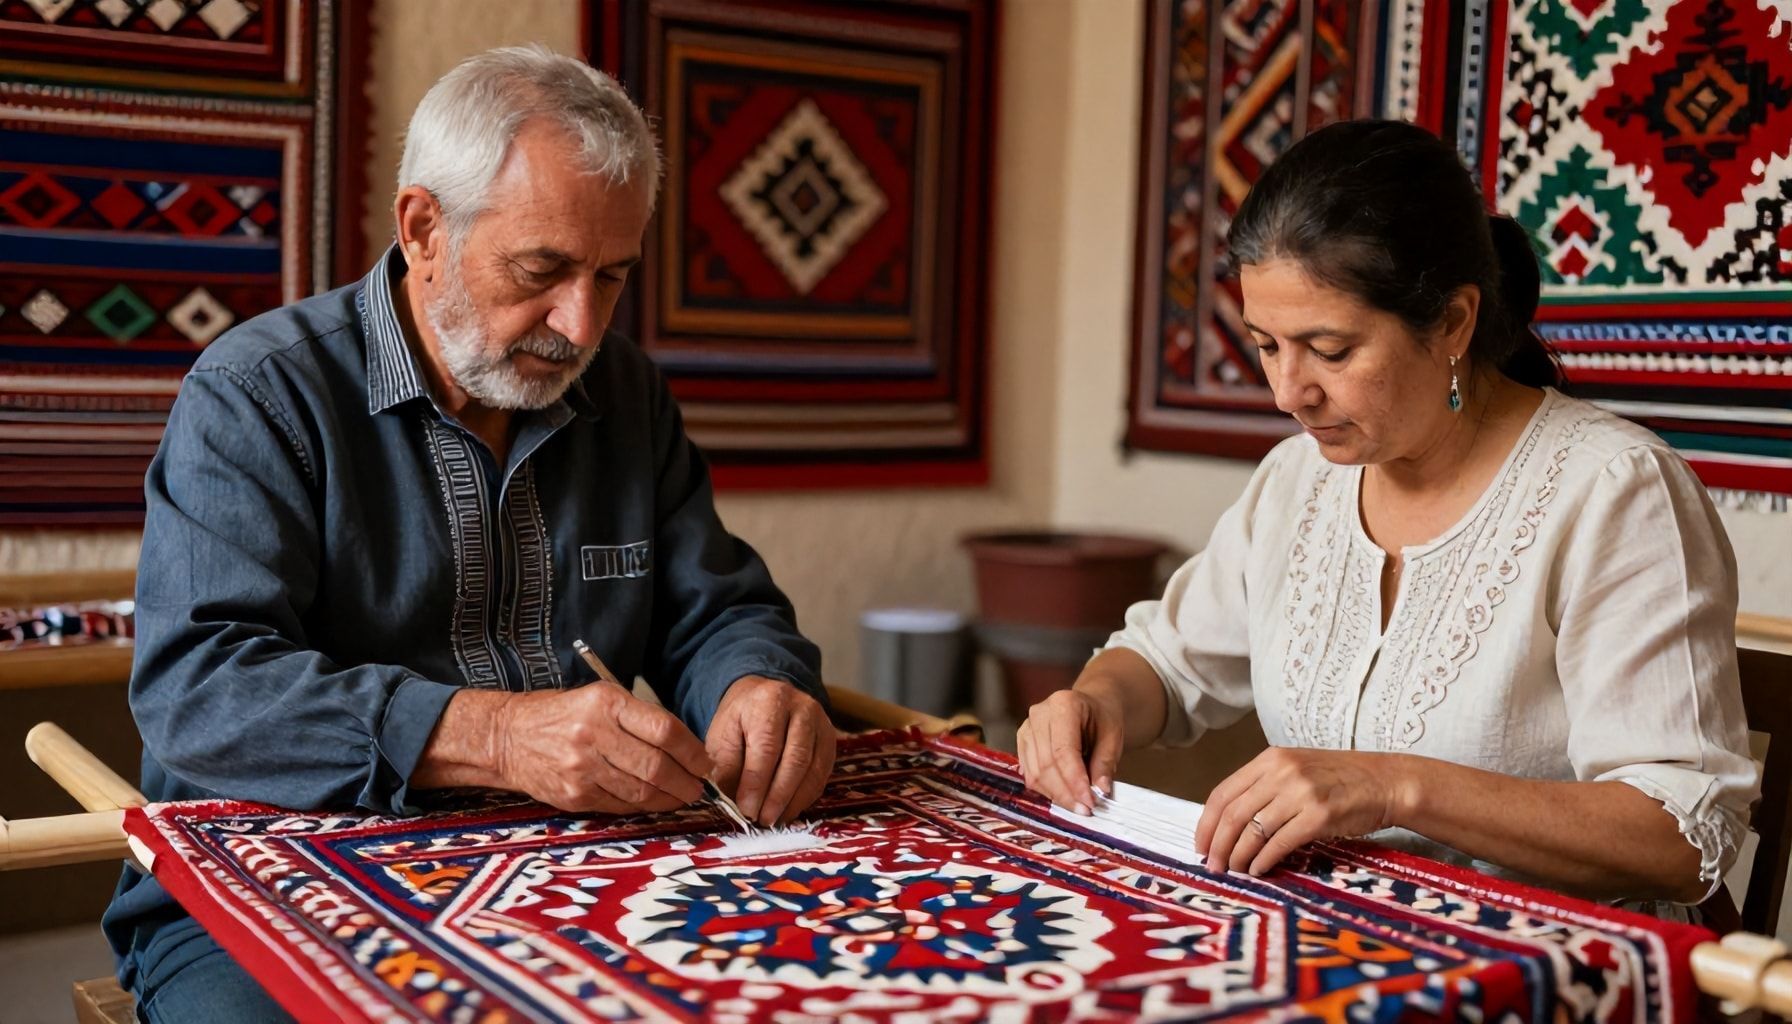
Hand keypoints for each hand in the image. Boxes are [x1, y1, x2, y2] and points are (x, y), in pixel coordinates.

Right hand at [493, 682, 712, 813]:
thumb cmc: (562, 714)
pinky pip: (620, 805)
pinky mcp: (573, 795)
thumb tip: (686, 747)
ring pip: (641, 791)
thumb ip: (639, 718)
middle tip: (698, 787)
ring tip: (681, 797)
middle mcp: (593, 734)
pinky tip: (653, 802)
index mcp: (606, 703)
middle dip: (686, 782)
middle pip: (656, 766)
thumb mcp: (600, 698)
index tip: (704, 762)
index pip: (664, 730)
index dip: (692, 751)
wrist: (508, 737)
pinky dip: (643, 807)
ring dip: (669, 798)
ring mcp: (582, 768)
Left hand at [706, 676, 835, 825]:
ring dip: (793, 801)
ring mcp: (821, 723)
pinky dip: (805, 797)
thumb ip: (727, 766)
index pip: (767, 746)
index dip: (757, 782)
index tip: (746, 809)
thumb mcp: (723, 736)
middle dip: (778, 796)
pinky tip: (788, 811)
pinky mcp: (830, 740)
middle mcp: (802, 708)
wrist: (764, 698)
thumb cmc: (740, 721)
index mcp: (769, 700)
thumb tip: (731, 802)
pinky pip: (822, 774)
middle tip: (762, 820)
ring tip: (774, 820)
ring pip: (813, 769)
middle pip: (796, 758)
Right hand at [1016, 687, 1125, 814]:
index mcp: (1063, 705)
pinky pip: (1030, 774)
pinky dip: (1047, 790)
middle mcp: (1039, 715)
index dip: (1074, 781)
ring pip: (1035, 773)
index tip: (1088, 802)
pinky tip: (1064, 796)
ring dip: (1056, 795)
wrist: (1090, 706)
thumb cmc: (1102, 718)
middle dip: (1066, 793)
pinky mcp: (1022, 742)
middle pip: (1046, 764)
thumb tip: (1100, 790)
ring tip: (1077, 806)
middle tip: (1085, 810)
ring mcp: (1026, 728)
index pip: (1063, 751)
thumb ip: (1105, 763)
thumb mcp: (1113, 737)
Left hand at [1194, 747, 1415, 875]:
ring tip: (1236, 871)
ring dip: (1239, 857)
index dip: (1206, 823)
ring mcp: (1300, 793)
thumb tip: (1230, 824)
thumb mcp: (1296, 770)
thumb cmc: (1340, 779)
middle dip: (1217, 845)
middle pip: (1233, 814)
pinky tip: (1261, 869)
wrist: (1386, 782)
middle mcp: (1281, 772)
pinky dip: (1264, 860)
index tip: (1200, 845)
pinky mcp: (1319, 815)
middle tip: (1213, 866)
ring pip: (1253, 831)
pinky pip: (1280, 843)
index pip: (1223, 793)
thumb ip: (1265, 787)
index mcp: (1270, 760)